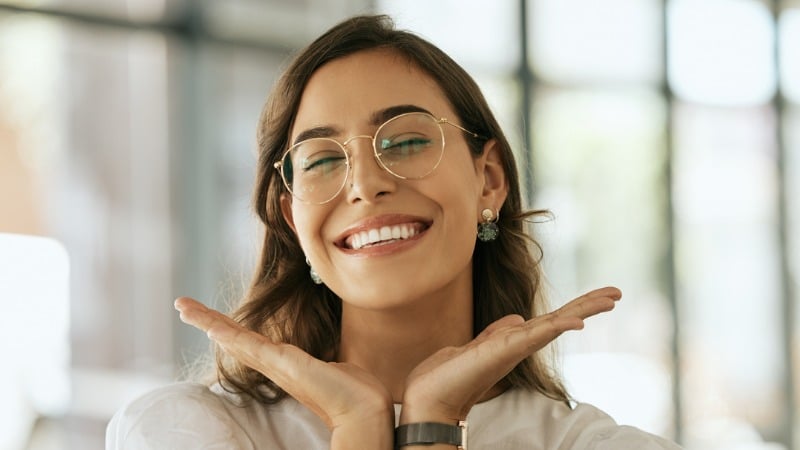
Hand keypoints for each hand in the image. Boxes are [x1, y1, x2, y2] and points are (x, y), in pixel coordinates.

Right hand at [174, 297, 393, 448]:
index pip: (249, 340)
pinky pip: (250, 345)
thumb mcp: (336, 367)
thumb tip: (333, 363)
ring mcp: (276, 365)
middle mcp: (275, 365)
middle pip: (232, 338)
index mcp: (285, 363)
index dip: (227, 327)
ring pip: (234, 339)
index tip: (209, 318)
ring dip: (208, 321)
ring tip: (184, 307)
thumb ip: (327, 363)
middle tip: (181, 306)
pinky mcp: (283, 365)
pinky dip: (228, 334)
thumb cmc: (355, 391)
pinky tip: (211, 326)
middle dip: (206, 320)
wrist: (364, 408)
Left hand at [400, 286, 620, 423]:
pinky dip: (558, 327)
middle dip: (589, 305)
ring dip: (584, 309)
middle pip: (561, 320)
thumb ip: (497, 332)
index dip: (575, 307)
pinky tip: (578, 322)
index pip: (551, 319)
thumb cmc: (448, 376)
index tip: (601, 296)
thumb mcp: (476, 345)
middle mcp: (519, 345)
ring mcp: (514, 348)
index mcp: (514, 341)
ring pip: (556, 324)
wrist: (428, 397)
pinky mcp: (504, 350)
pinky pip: (536, 335)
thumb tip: (516, 319)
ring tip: (611, 298)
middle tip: (618, 292)